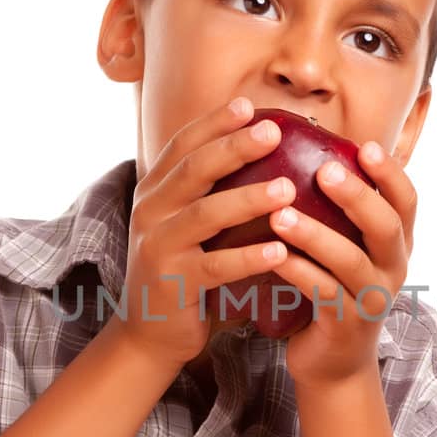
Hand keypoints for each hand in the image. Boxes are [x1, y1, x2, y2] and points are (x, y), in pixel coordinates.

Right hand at [116, 97, 298, 368]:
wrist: (149, 332)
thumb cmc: (183, 269)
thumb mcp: (187, 223)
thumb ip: (210, 191)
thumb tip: (260, 150)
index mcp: (155, 190)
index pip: (183, 145)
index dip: (214, 122)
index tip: (250, 104)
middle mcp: (150, 212)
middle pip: (193, 170)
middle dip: (234, 147)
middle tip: (274, 131)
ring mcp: (158, 247)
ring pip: (204, 215)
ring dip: (247, 199)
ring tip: (287, 187)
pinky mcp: (172, 283)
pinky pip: (214, 267)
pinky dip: (247, 257)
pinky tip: (279, 250)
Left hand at [266, 140, 415, 387]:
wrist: (332, 364)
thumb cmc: (333, 291)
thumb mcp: (346, 250)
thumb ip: (340, 213)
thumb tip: (308, 151)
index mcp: (396, 245)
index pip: (407, 202)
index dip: (391, 174)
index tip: (365, 146)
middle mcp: (393, 270)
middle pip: (386, 227)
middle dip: (357, 196)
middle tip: (324, 171)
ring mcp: (372, 300)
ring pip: (351, 261)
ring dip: (316, 235)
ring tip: (281, 213)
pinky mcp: (346, 326)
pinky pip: (323, 293)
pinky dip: (297, 271)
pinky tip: (272, 254)